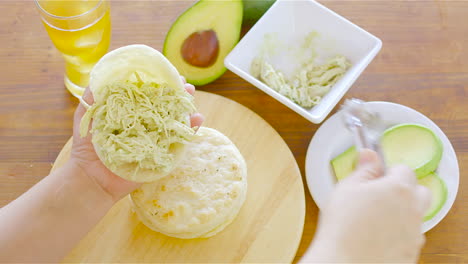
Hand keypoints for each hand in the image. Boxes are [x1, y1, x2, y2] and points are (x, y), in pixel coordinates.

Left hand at [70, 78, 203, 201]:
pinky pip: (180, 142)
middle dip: (177, 93)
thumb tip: (99, 73)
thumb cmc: (87, 148)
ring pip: (175, 120)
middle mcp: (146, 123)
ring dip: (186, 107)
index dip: (159, 82)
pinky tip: (198, 119)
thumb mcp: (86, 116)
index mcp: (131, 112)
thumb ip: (92, 97)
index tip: (168, 73)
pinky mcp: (162, 154)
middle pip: (166, 105)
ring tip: (190, 96)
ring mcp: (155, 138)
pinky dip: (191, 130)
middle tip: (184, 84)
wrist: (92, 177)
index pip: (148, 94)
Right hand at [304, 149, 430, 262]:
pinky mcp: (411, 251)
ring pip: (414, 215)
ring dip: (401, 212)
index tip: (375, 176)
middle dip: (403, 190)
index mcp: (398, 189)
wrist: (343, 262)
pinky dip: (398, 233)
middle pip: (419, 191)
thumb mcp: (346, 188)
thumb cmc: (342, 227)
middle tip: (379, 195)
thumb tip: (369, 155)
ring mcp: (414, 233)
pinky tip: (376, 235)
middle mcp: (412, 210)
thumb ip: (363, 170)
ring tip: (374, 218)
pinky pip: (409, 236)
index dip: (387, 171)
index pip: (403, 168)